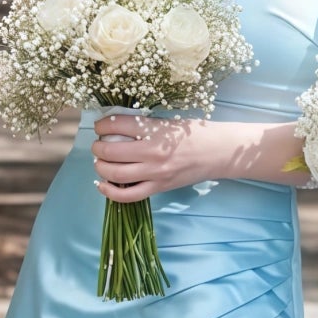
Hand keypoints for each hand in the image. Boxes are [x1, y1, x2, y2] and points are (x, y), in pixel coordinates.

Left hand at [92, 113, 230, 200]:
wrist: (219, 152)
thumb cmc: (195, 133)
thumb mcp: (168, 122)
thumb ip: (143, 126)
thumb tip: (115, 127)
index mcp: (155, 131)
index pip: (117, 125)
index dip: (102, 125)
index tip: (100, 127)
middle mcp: (153, 153)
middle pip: (111, 152)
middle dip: (98, 148)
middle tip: (98, 145)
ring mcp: (156, 173)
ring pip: (115, 174)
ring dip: (101, 168)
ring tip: (101, 162)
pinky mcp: (160, 188)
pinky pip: (129, 195)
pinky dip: (110, 192)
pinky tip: (102, 185)